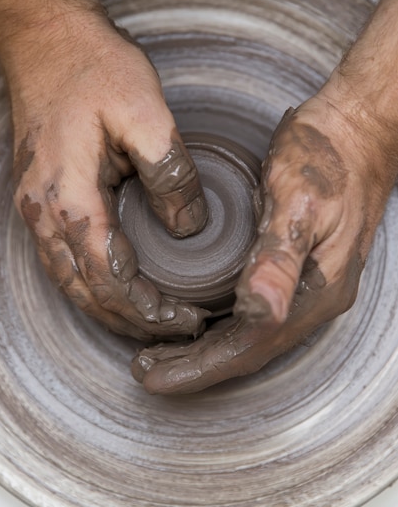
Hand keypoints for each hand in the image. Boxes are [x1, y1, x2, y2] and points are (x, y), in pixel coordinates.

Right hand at [8, 11, 207, 340]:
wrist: (48, 40)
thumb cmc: (94, 69)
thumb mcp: (147, 114)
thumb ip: (171, 176)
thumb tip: (187, 226)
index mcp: (72, 197)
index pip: (110, 279)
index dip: (149, 309)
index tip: (186, 319)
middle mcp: (45, 212)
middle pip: (86, 293)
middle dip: (132, 321)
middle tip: (176, 329)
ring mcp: (36, 208)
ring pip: (69, 283)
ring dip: (110, 310)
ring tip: (149, 321)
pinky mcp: (39, 198)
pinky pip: (61, 261)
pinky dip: (91, 287)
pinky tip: (115, 290)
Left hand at [132, 85, 394, 391]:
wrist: (358, 130)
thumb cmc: (328, 156)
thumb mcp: (299, 201)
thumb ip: (280, 258)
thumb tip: (260, 311)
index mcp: (317, 289)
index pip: (251, 345)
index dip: (202, 366)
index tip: (158, 376)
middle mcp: (315, 297)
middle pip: (249, 348)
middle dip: (197, 366)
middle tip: (148, 371)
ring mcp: (309, 284)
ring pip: (251, 334)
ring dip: (207, 350)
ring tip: (163, 356)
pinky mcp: (298, 268)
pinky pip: (257, 313)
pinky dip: (223, 325)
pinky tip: (200, 321)